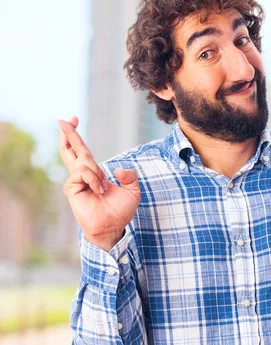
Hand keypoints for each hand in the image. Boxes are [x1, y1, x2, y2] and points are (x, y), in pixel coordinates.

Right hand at [58, 116, 140, 251]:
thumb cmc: (121, 211)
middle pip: (71, 149)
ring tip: (103, 188)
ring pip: (83, 161)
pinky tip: (98, 190)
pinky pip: (82, 173)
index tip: (73, 119)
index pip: (83, 150)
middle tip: (63, 119)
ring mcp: (75, 181)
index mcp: (94, 172)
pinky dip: (93, 180)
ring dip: (96, 172)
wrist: (113, 226)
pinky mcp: (71, 189)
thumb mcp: (132, 190)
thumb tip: (117, 169)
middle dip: (68, 133)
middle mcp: (82, 175)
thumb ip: (130, 176)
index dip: (76, 136)